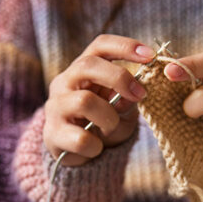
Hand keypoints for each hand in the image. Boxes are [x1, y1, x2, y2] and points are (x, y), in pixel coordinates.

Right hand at [44, 34, 154, 165]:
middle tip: (140, 94)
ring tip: (111, 129)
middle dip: (119, 78)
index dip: (125, 46)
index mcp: (83, 70)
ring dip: (108, 118)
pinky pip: (81, 138)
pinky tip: (95, 149)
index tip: (151, 56)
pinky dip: (96, 146)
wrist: (77, 155)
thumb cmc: (102, 124)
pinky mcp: (52, 134)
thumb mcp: (121, 109)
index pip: (100, 46)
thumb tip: (133, 94)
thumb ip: (128, 99)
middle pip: (88, 66)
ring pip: (85, 101)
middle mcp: (64, 83)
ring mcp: (55, 107)